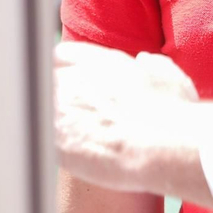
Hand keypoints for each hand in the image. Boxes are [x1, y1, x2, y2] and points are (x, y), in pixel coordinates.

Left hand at [54, 40, 212, 207]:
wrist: (161, 147)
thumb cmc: (172, 112)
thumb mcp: (170, 77)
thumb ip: (153, 65)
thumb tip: (145, 61)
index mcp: (97, 62)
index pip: (61, 56)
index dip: (63, 69)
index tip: (70, 82)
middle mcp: (73, 81)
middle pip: (46, 82)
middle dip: (56, 96)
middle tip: (73, 114)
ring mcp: (60, 112)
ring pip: (40, 110)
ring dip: (52, 121)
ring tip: (72, 137)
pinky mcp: (55, 143)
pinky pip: (42, 141)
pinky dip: (53, 147)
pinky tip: (70, 156)